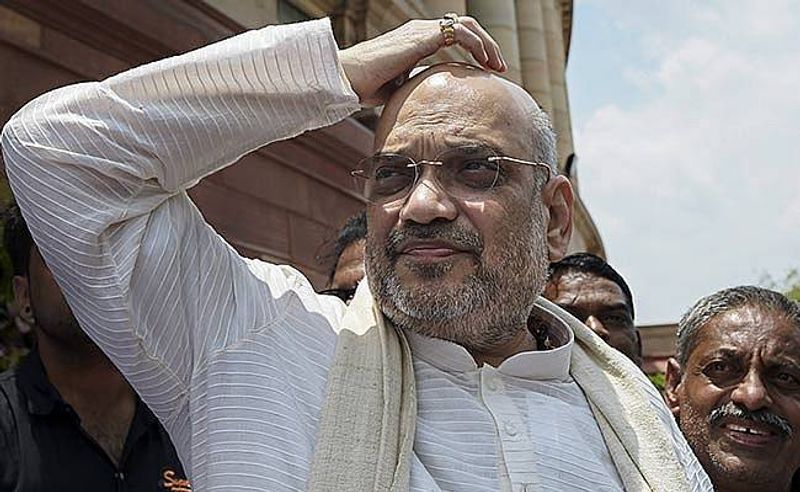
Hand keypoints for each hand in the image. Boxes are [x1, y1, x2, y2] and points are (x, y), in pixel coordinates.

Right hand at [339, 17, 506, 105]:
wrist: (349, 78)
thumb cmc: (367, 87)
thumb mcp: (400, 88)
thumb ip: (418, 89)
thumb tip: (431, 107)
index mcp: (416, 40)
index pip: (452, 35)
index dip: (474, 48)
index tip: (486, 69)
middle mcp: (420, 30)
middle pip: (464, 27)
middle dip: (486, 45)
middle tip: (498, 67)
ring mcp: (421, 30)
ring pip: (467, 26)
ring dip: (487, 45)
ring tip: (497, 66)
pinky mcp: (422, 36)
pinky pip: (459, 33)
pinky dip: (477, 45)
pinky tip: (484, 63)